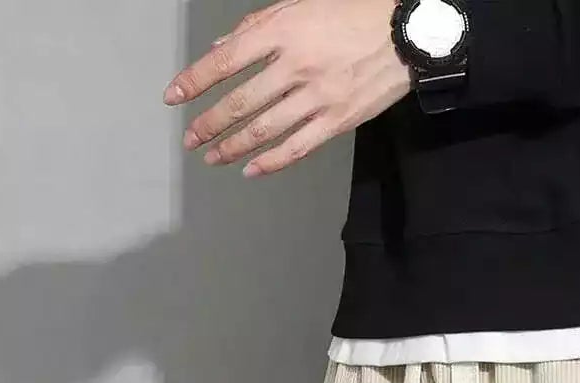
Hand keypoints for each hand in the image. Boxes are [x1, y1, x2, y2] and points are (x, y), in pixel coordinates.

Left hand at [165, 0, 410, 179]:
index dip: (195, 81)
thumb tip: (222, 50)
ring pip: (264, 130)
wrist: (404, 36)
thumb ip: (257, 27)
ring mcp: (317, 98)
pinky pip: (297, 147)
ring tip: (213, 157)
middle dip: (209, 123)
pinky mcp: (337, 121)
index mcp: (283, 33)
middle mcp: (296, 67)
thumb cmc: (353, 14)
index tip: (174, 97)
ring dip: (233, 146)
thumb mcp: (300, 6)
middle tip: (191, 137)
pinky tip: (250, 169)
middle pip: (241, 103)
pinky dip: (271, 161)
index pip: (226, 62)